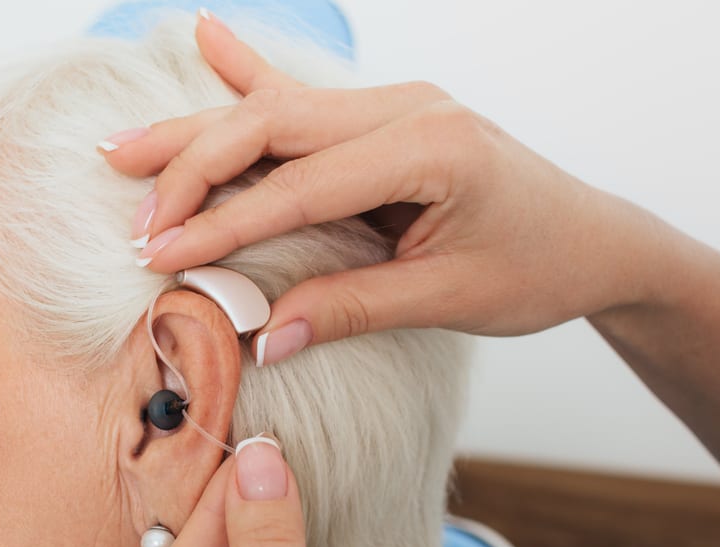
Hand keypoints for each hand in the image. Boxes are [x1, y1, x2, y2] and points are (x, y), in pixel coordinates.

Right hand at [101, 13, 667, 363]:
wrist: (593, 240)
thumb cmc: (538, 267)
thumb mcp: (450, 299)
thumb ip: (352, 309)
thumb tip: (262, 336)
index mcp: (430, 148)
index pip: (300, 185)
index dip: (224, 223)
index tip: (162, 255)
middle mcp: (407, 109)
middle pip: (271, 125)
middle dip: (193, 167)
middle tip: (134, 211)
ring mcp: (395, 104)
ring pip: (275, 110)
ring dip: (198, 129)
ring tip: (125, 144)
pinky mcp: (386, 116)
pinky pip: (304, 96)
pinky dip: (248, 72)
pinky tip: (206, 37)